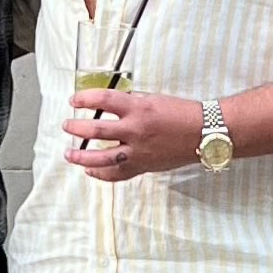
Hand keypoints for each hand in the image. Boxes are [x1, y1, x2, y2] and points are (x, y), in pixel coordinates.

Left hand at [61, 90, 203, 182]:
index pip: (102, 100)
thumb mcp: (153, 99)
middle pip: (96, 130)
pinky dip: (101, 173)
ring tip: (68, 153)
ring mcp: (138, 152)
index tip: (74, 100)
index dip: (84, 99)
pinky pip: (117, 173)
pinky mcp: (144, 166)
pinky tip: (90, 170)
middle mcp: (135, 130)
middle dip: (76, 128)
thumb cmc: (182, 113)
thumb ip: (131, 103)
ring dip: (81, 156)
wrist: (205, 133)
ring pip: (101, 157)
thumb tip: (109, 106)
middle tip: (67, 125)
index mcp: (138, 108)